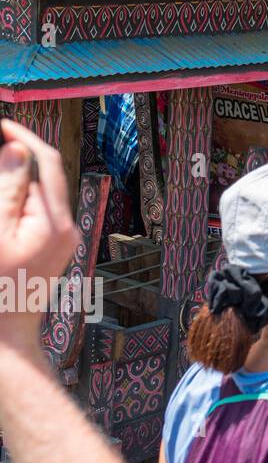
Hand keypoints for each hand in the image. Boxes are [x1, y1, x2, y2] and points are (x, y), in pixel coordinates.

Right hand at [0, 121, 78, 346]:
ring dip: (14, 178)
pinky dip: (16, 199)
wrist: (2, 337)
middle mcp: (67, 227)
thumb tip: (17, 150)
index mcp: (55, 222)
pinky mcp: (50, 248)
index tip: (0, 124)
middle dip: (17, 156)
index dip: (22, 138)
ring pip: (38, 192)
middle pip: (44, 175)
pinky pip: (34, 211)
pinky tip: (2, 198)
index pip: (46, 163)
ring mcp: (61, 239)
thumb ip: (7, 190)